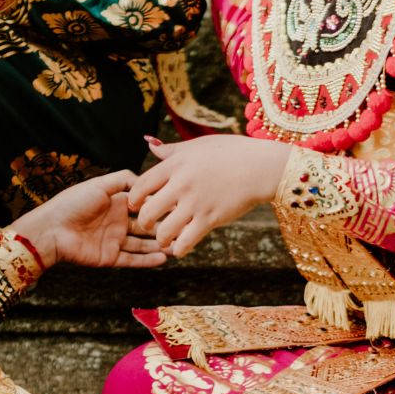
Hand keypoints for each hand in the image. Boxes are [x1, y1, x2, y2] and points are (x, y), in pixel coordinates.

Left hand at [17, 170, 167, 269]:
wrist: (52, 229)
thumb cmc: (72, 203)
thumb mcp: (100, 184)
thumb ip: (124, 180)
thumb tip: (146, 180)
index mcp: (117, 203)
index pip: (144, 204)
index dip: (160, 206)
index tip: (180, 205)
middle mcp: (118, 221)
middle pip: (147, 226)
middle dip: (164, 227)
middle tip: (184, 227)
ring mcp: (115, 240)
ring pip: (143, 244)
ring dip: (160, 245)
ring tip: (178, 244)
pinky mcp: (110, 257)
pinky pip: (132, 259)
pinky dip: (148, 260)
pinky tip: (164, 258)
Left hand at [129, 135, 291, 257]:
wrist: (260, 167)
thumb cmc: (231, 153)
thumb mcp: (198, 145)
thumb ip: (171, 150)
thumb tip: (149, 144)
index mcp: (176, 165)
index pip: (141, 185)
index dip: (134, 198)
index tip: (136, 204)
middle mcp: (182, 184)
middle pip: (147, 211)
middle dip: (143, 222)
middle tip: (148, 225)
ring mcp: (196, 203)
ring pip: (164, 231)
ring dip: (160, 239)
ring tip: (164, 239)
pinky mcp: (211, 219)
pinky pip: (186, 242)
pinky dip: (179, 249)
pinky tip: (180, 247)